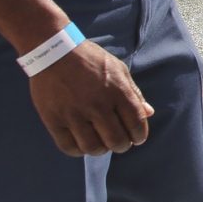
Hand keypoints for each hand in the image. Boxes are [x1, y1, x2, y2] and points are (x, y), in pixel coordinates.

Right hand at [29, 41, 153, 156]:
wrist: (54, 51)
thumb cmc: (90, 59)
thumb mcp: (118, 69)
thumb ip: (134, 93)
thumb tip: (148, 113)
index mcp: (117, 91)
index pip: (136, 124)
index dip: (139, 136)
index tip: (136, 138)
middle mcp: (97, 105)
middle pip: (116, 141)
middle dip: (122, 145)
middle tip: (119, 142)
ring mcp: (74, 113)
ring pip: (93, 148)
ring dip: (101, 150)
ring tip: (100, 143)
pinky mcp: (54, 119)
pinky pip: (69, 147)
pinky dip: (78, 150)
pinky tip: (82, 143)